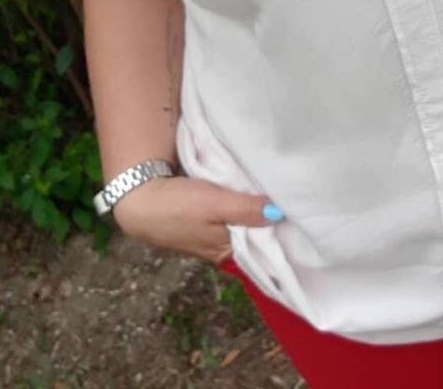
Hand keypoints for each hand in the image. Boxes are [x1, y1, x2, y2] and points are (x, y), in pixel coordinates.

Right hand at [111, 175, 280, 262]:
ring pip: (242, 224)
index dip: (282, 235)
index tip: (304, 218)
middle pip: (254, 236)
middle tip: (297, 200)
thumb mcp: (216, 205)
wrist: (138, 199)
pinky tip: (252, 191)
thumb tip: (281, 215)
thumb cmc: (177, 206)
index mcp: (226, 252)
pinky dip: (241, 205)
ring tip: (281, 193)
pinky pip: (230, 215)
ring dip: (256, 211)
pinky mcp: (201, 220)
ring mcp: (210, 235)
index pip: (263, 250)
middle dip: (271, 221)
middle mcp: (221, 248)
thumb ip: (246, 210)